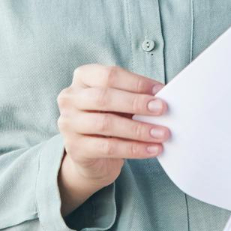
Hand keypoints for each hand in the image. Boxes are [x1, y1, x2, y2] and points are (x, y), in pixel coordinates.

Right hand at [56, 64, 169, 187]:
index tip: (160, 90)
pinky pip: (108, 148)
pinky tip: (152, 149)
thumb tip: (161, 98)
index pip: (109, 75)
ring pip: (106, 123)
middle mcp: (70, 98)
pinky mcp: (75, 148)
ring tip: (161, 133)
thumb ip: (134, 96)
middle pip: (104, 97)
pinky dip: (133, 148)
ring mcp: (68, 124)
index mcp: (82, 78)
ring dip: (138, 129)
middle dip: (136, 103)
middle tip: (162, 109)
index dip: (136, 82)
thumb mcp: (119, 103)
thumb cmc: (108, 119)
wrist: (90, 155)